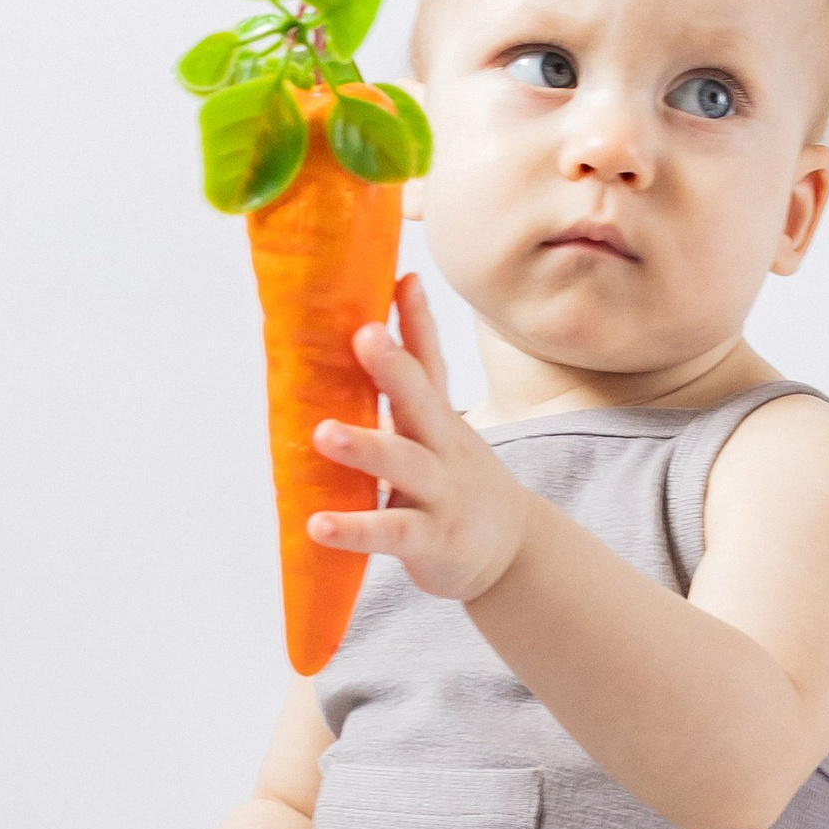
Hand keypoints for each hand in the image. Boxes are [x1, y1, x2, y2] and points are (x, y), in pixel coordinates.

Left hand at [308, 274, 529, 602]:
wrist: (510, 551)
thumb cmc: (455, 479)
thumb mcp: (439, 428)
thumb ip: (411, 379)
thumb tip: (382, 312)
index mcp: (438, 418)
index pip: (430, 361)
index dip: (417, 321)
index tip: (403, 277)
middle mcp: (444, 447)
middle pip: (423, 400)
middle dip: (396, 367)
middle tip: (366, 335)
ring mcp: (440, 492)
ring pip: (405, 464)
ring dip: (365, 447)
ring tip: (324, 433)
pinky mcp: (431, 539)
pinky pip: (390, 531)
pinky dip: (354, 529)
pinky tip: (318, 524)